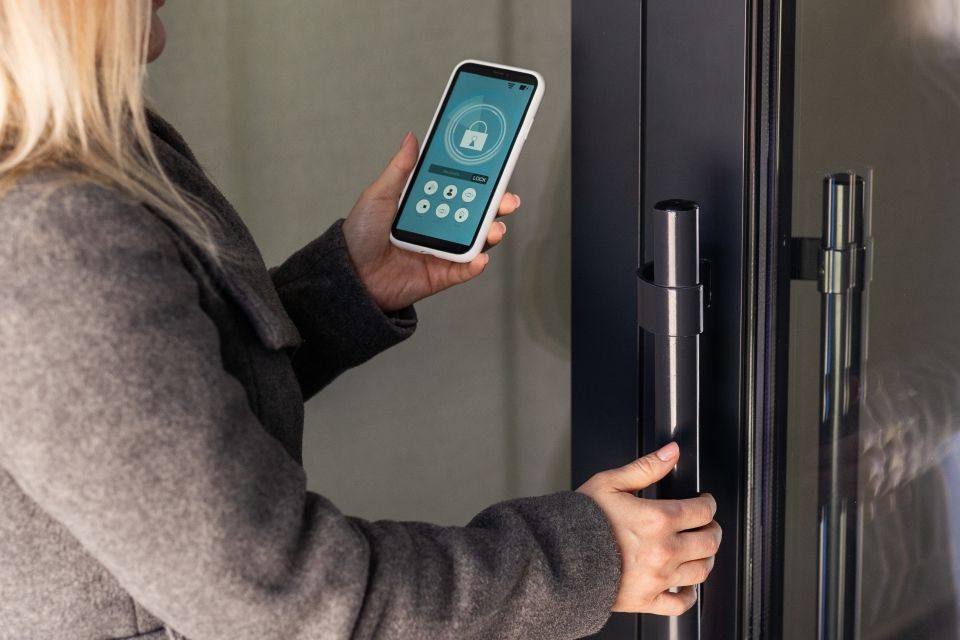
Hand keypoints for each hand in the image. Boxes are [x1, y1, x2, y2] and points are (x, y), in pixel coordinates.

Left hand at [341, 132, 520, 311]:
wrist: (349, 275)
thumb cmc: (359, 235)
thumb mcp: (378, 195)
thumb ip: (400, 169)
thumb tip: (411, 138)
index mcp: (426, 206)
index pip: (458, 189)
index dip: (478, 180)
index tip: (495, 168)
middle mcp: (437, 227)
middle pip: (474, 214)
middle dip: (495, 206)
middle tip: (506, 199)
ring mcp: (441, 251)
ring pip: (475, 240)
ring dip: (490, 232)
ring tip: (494, 226)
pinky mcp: (441, 275)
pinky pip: (464, 269)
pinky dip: (475, 264)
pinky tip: (480, 256)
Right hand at [577, 443, 721, 615]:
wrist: (557, 557)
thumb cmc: (579, 520)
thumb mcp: (610, 482)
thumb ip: (646, 467)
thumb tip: (672, 453)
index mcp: (658, 519)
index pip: (703, 510)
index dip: (708, 503)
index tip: (705, 502)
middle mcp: (664, 550)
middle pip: (709, 542)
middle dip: (712, 530)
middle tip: (707, 525)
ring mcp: (658, 578)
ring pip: (702, 571)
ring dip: (706, 559)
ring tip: (700, 551)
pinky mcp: (646, 599)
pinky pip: (681, 604)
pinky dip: (690, 596)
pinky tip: (685, 586)